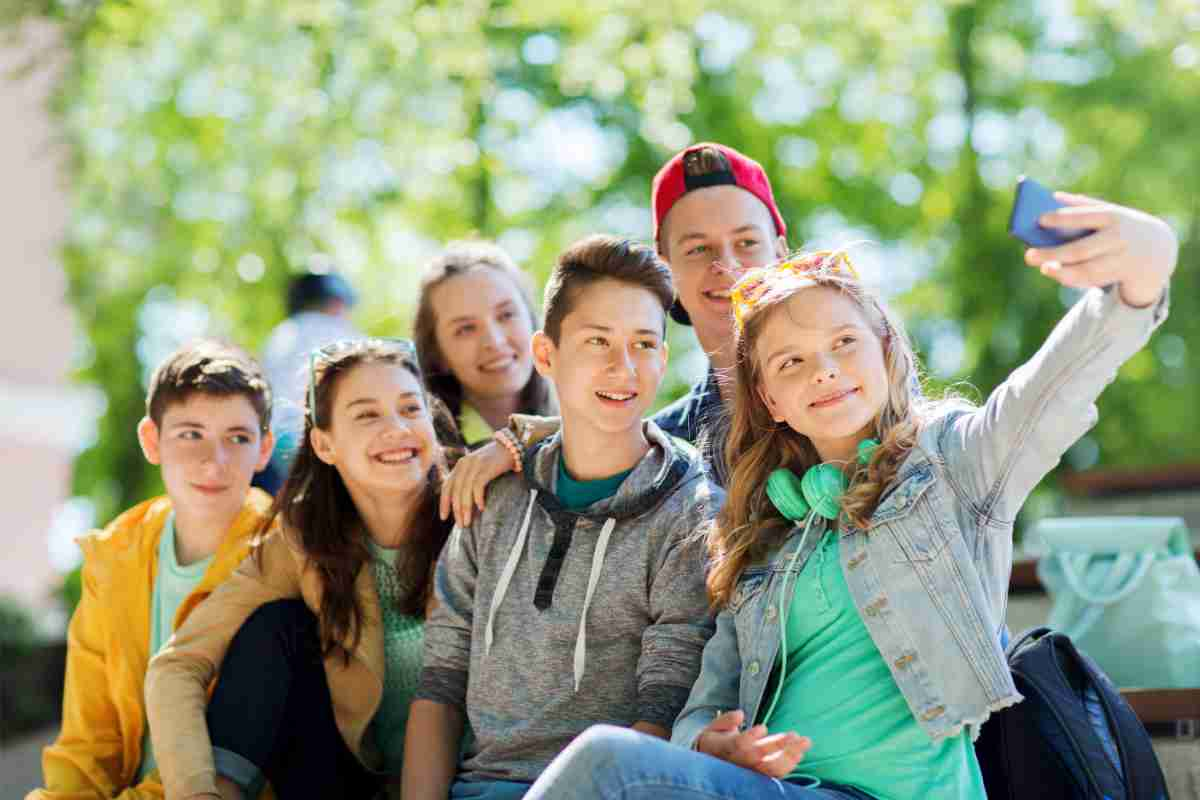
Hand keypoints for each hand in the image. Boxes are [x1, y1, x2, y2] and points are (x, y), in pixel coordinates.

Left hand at [438, 440, 515, 526]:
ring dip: (466, 508)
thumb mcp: (477, 469)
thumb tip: (462, 504)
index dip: (444, 503)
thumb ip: (468, 480)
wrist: (510, 447)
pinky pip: (478, 486)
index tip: (444, 518)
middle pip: (455, 491)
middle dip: (457, 510)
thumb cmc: (495, 462)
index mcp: (459, 466)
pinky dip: (477, 498)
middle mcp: (464, 464)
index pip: (447, 487)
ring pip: (465, 491)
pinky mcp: (486, 467)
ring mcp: (474, 464)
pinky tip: (481, 508)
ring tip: (468, 521)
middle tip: (461, 525)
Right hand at [695, 709, 810, 777]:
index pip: (739, 745)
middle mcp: (739, 763)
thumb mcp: (714, 727)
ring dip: (790, 755)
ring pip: (771, 768)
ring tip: (805, 742)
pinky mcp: (760, 777)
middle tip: (795, 734)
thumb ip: (726, 720)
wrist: (712, 765)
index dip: (751, 737)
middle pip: (760, 757)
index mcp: (725, 748)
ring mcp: (750, 772)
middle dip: (778, 745)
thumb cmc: (716, 741)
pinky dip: (790, 764)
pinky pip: (776, 774)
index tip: (763, 727)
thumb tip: (740, 714)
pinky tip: (801, 753)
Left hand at [1025, 191, 1177, 307]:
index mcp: (1113, 216)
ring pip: (1087, 270)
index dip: (1062, 219)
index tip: (1039, 220)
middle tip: (1029, 256)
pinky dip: (1073, 279)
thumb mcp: (1109, 211)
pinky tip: (1057, 274)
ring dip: (1062, 272)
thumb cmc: (1121, 226)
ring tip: (1044, 269)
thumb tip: (1052, 196)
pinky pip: (1092, 280)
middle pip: (1080, 249)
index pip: (1084, 216)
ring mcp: (1121, 259)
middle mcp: (1118, 238)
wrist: (1158, 249)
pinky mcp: (1120, 276)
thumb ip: (1082, 204)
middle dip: (1053, 253)